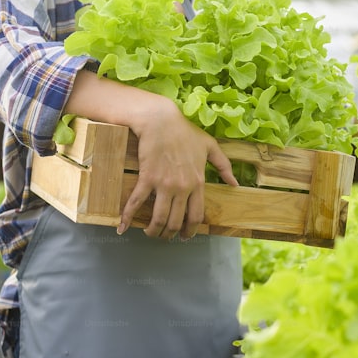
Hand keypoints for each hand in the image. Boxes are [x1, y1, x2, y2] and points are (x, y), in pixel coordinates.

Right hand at [119, 99, 237, 239]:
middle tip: (164, 237)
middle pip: (176, 221)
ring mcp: (164, 184)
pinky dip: (128, 217)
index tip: (184, 236)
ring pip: (159, 218)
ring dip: (153, 231)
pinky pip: (136, 203)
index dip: (190, 230)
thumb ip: (223, 166)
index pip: (196, 215)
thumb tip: (234, 184)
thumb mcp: (210, 146)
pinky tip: (122, 228)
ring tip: (150, 233)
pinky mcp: (147, 178)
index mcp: (198, 182)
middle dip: (169, 234)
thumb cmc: (185, 131)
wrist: (161, 120)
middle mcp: (183, 188)